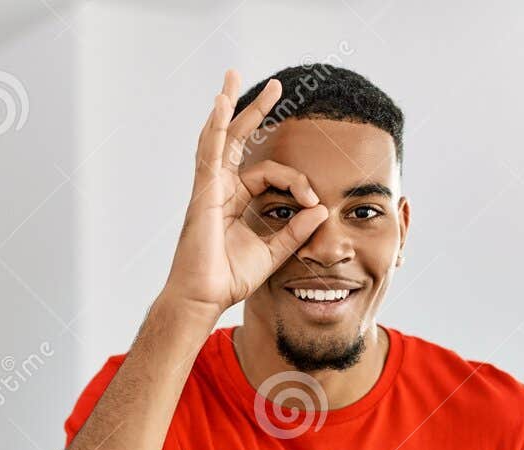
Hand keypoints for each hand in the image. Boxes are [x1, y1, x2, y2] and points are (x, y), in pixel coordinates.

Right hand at [161, 70, 328, 317]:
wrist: (204, 297)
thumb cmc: (228, 279)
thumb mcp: (272, 253)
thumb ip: (295, 231)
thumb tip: (321, 209)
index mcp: (234, 200)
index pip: (269, 173)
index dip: (296, 182)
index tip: (313, 200)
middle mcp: (219, 188)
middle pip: (238, 140)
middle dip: (254, 111)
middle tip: (275, 86)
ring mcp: (208, 188)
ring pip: (219, 138)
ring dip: (228, 106)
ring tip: (232, 78)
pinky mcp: (203, 193)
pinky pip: (209, 153)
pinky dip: (216, 127)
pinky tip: (222, 104)